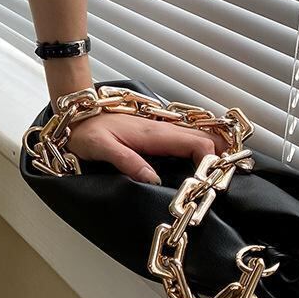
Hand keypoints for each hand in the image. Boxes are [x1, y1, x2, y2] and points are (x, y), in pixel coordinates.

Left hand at [61, 103, 233, 182]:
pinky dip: (198, 151)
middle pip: (202, 140)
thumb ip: (128, 161)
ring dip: (210, 154)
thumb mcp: (103, 148)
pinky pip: (184, 142)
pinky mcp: (155, 136)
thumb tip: (153, 180)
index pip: (195, 142)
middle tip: (221, 182)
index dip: (209, 159)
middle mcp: (161, 130)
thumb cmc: (87, 131)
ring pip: (195, 139)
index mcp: (153, 133)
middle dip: (217, 157)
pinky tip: (199, 165)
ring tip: (216, 176)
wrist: (78, 116)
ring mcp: (160, 132)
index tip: (209, 180)